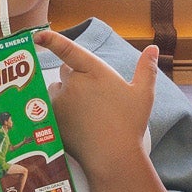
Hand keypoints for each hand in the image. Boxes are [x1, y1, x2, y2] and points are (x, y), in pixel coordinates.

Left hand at [34, 28, 157, 183]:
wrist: (112, 156)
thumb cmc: (129, 124)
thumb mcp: (143, 94)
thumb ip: (146, 69)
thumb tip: (152, 48)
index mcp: (94, 71)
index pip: (69, 50)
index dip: (52, 40)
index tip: (39, 34)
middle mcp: (74, 82)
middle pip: (66, 70)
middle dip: (74, 77)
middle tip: (92, 96)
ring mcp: (60, 100)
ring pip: (56, 89)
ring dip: (64, 93)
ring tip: (84, 112)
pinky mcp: (53, 118)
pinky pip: (50, 107)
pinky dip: (58, 111)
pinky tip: (75, 123)